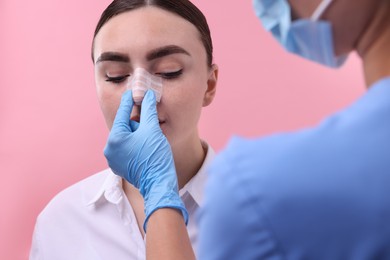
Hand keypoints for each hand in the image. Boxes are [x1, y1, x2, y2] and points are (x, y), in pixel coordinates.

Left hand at [104, 90, 187, 230]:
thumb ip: (148, 110)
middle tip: (150, 127)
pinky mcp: (120, 167)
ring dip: (138, 135)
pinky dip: (136, 146)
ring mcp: (113, 160)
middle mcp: (110, 149)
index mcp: (114, 138)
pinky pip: (126, 149)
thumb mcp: (152, 129)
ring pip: (126, 138)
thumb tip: (147, 95)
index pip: (123, 113)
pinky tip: (146, 149)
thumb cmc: (155, 157)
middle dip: (137, 124)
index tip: (134, 92)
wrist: (159, 184)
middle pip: (125, 127)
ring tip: (150, 141)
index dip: (130, 101)